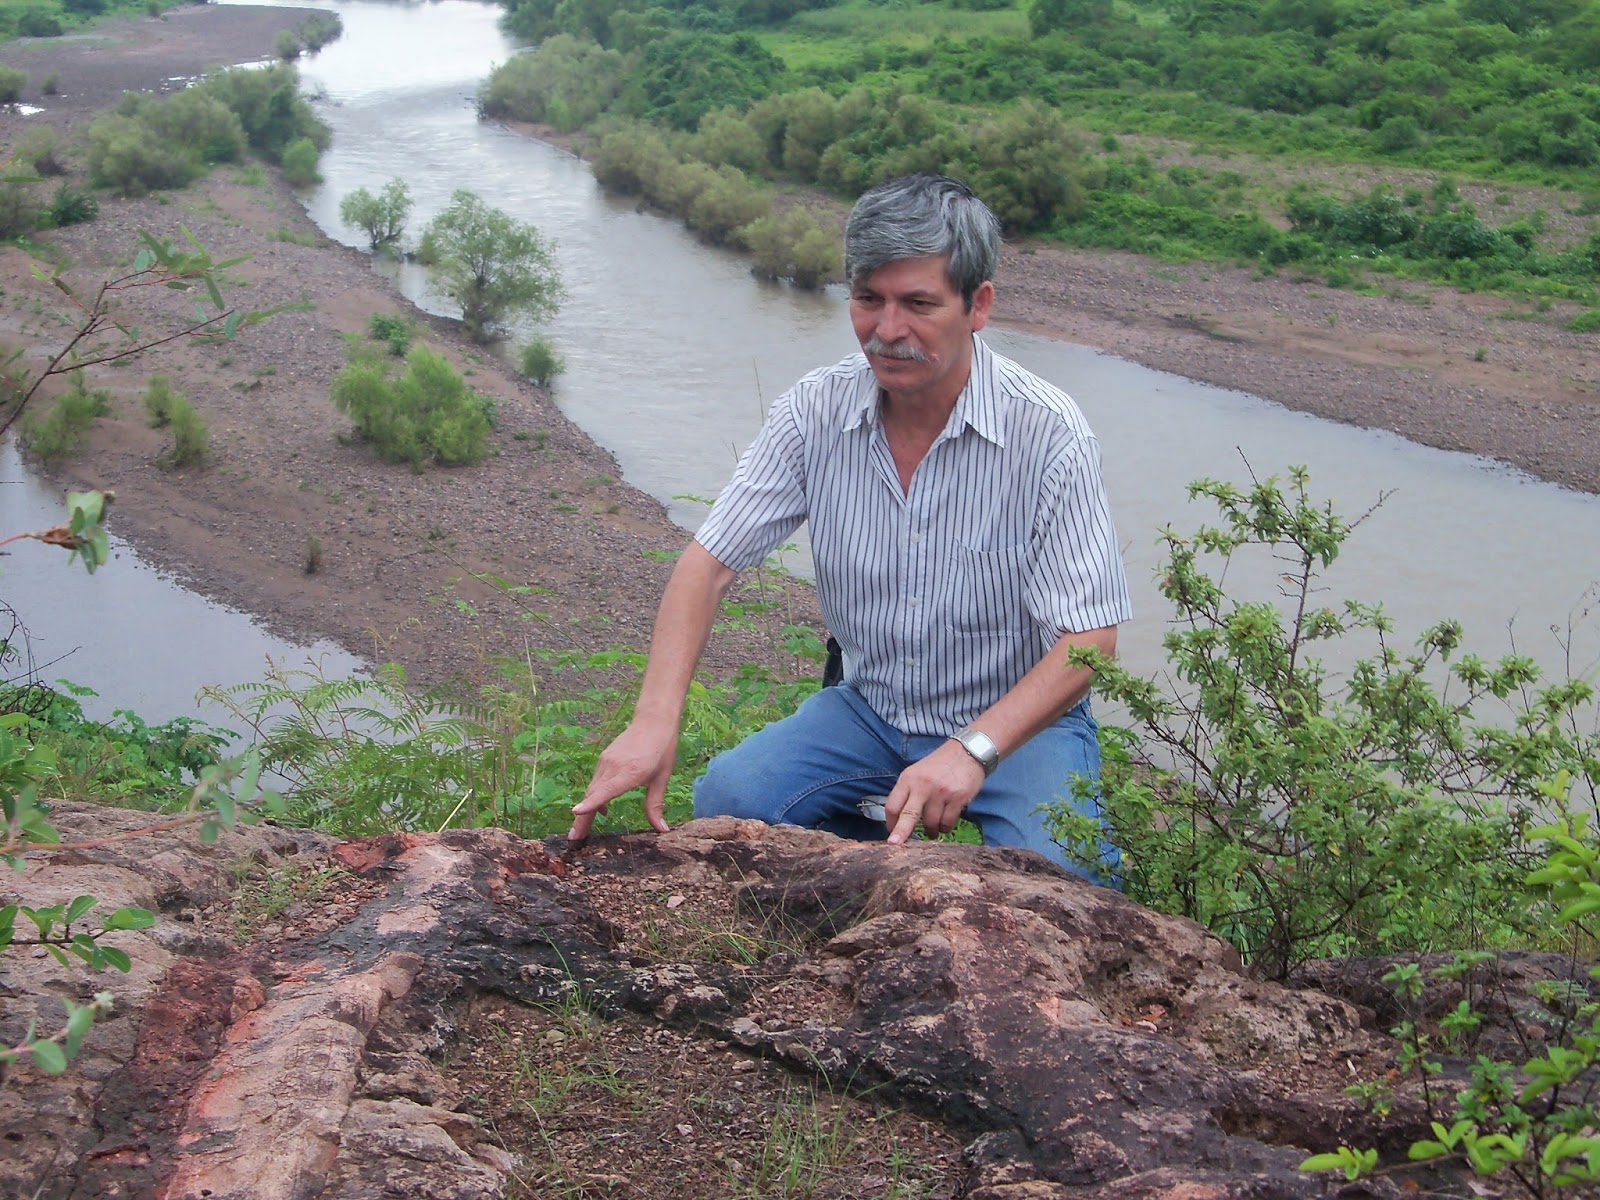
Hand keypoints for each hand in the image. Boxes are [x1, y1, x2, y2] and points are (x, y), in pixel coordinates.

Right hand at [569, 720, 678, 838]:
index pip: (606, 790)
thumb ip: (655, 805)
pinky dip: (593, 796)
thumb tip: (662, 829)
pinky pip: (596, 781)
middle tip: (574, 839)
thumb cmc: (662, 750)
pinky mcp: (604, 758)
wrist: (653, 721)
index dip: (591, 803)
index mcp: (630, 772)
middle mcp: (614, 767)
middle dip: (582, 818)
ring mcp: (606, 761)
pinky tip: (599, 809)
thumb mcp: (662, 778)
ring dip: (585, 809)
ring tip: (580, 830)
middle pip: (593, 795)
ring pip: (592, 789)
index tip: (575, 812)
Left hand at [883, 740, 984, 843]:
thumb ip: (908, 792)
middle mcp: (923, 785)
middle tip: (895, 845)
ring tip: (932, 830)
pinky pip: (947, 822)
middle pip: (908, 815)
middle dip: (901, 833)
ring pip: (931, 823)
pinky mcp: (958, 798)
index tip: (892, 833)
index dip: (890, 823)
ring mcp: (941, 792)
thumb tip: (898, 820)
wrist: (968, 752)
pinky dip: (945, 828)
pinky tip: (945, 825)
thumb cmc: (939, 765)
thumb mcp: (917, 772)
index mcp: (908, 779)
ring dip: (930, 832)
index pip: (893, 805)